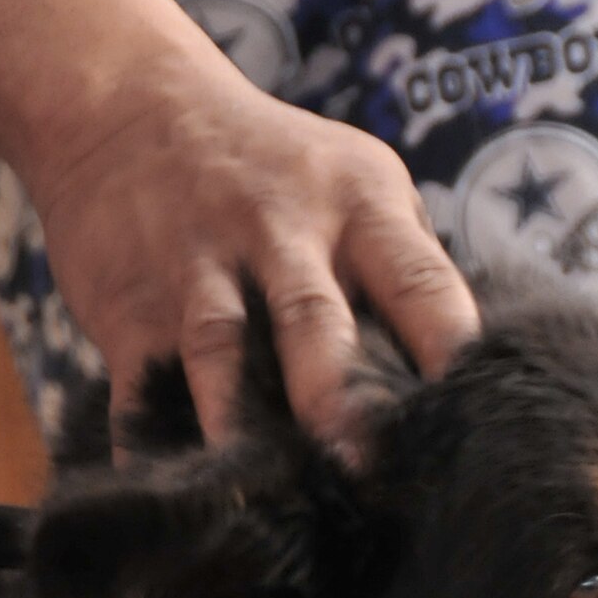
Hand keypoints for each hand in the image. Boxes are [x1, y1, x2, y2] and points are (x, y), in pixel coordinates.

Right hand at [34, 49, 477, 449]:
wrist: (123, 105)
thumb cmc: (276, 168)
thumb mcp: (354, 181)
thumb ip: (405, 267)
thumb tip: (466, 377)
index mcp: (360, 205)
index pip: (419, 279)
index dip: (448, 344)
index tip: (475, 408)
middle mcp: (280, 231)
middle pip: (313, 319)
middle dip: (337, 395)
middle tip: (364, 465)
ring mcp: (198, 268)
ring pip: (219, 351)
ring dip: (238, 421)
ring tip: (260, 488)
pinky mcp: (131, 307)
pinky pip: (140, 387)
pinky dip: (147, 444)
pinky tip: (164, 492)